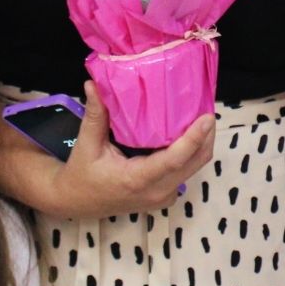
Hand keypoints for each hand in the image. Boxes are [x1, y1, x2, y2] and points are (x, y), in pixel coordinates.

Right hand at [61, 81, 215, 216]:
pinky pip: (185, 173)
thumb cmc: (81, 174)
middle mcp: (156, 192)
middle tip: (208, 107)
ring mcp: (162, 197)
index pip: (174, 160)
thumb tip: (94, 83)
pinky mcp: (164, 196)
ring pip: (193, 169)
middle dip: (206, 137)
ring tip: (201, 117)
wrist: (76, 202)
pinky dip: (191, 154)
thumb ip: (95, 115)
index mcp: (137, 179)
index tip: (207, 117)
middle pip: (194, 163)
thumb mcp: (86, 144)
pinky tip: (186, 135)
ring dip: (200, 144)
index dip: (194, 138)